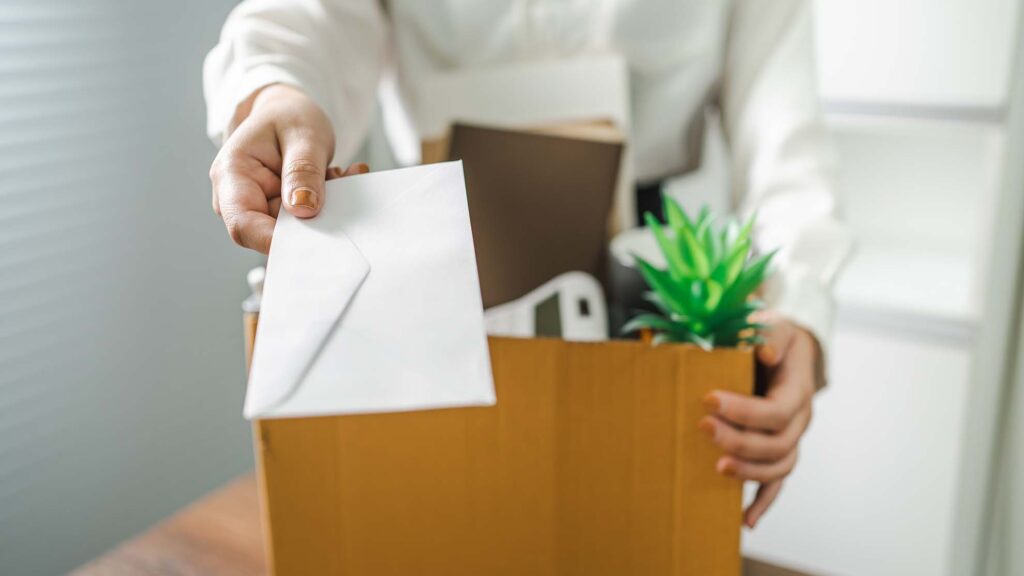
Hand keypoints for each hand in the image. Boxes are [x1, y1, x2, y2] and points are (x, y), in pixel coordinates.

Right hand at [209, 83, 367, 252]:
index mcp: (232, 175)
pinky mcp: (279, 212)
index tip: (313, 243)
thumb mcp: (303, 134)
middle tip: (337, 184)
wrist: (285, 112)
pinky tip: (335, 177)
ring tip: (335, 174)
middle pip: (274, 232)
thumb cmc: (287, 116)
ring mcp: (259, 207)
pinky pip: (306, 220)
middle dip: (313, 218)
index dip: (276, 242)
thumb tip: (303, 209)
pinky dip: (328, 203)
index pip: (244, 226)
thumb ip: (303, 171)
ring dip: (324, 207)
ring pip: (297, 228)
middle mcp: (239, 198)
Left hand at [699, 312, 817, 527]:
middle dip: (739, 441)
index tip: (710, 399)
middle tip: (703, 428)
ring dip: (749, 472)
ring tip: (718, 468)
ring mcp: (791, 438)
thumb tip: (764, 351)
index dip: (745, 411)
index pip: (776, 411)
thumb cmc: (776, 335)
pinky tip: (744, 520)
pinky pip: (777, 483)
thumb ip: (769, 332)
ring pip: (779, 467)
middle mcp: (799, 420)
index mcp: (798, 390)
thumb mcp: (775, 323)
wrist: (788, 347)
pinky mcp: (778, 450)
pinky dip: (763, 502)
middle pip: (777, 443)